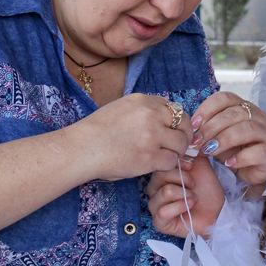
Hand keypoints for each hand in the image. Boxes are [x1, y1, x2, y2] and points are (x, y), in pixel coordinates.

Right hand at [77, 93, 193, 181]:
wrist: (82, 149)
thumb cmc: (96, 132)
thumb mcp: (120, 108)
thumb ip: (142, 111)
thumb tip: (163, 119)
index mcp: (143, 100)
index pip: (173, 108)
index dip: (175, 122)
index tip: (172, 130)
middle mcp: (151, 115)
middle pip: (183, 123)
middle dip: (183, 135)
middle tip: (177, 145)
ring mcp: (152, 136)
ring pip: (181, 143)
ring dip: (176, 151)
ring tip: (164, 156)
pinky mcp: (150, 157)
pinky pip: (172, 161)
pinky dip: (167, 165)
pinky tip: (156, 165)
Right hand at [147, 154, 224, 237]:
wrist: (219, 211)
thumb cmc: (207, 190)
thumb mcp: (200, 165)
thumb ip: (190, 151)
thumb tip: (186, 136)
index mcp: (161, 175)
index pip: (161, 162)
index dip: (178, 163)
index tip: (192, 166)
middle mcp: (155, 189)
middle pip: (160, 176)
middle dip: (183, 179)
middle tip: (194, 185)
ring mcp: (156, 206)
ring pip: (164, 192)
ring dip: (184, 194)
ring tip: (193, 197)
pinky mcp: (159, 222)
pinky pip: (163, 211)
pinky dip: (180, 207)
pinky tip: (189, 206)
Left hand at [191, 93, 265, 187]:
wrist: (254, 171)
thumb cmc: (235, 150)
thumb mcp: (217, 137)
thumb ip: (206, 131)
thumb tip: (189, 133)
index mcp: (242, 107)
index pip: (225, 98)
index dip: (207, 109)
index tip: (193, 125)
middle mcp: (256, 115)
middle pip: (234, 113)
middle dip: (211, 127)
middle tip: (197, 142)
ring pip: (246, 129)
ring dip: (224, 140)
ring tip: (209, 151)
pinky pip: (258, 151)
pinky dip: (241, 157)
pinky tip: (229, 164)